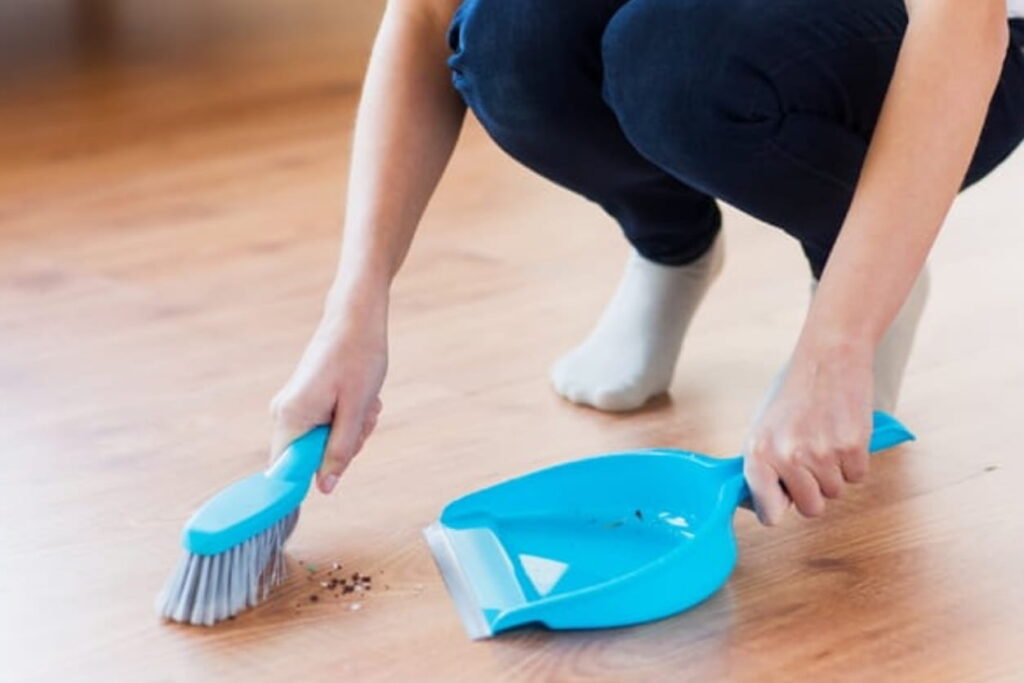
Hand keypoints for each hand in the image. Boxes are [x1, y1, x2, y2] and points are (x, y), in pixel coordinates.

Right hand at [269, 290, 386, 493]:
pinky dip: (350, 417)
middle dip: (345, 445)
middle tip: (363, 418)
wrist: (357, 318)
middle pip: (312, 457)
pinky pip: (329, 425)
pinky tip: (361, 397)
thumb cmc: (358, 358)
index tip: (337, 465)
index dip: (310, 478)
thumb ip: (339, 451)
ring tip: (365, 402)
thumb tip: (324, 487)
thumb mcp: (356, 410)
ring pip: (325, 441)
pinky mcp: (307, 400)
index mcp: (290, 417)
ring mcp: (295, 406)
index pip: (285, 471)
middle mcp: (285, 413)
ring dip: (352, 429)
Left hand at [743, 339, 874, 524]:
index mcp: (757, 453)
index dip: (778, 508)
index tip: (783, 500)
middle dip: (813, 491)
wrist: (828, 357)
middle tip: (811, 459)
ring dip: (834, 473)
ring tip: (825, 437)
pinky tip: (842, 433)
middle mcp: (786, 457)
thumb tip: (763, 505)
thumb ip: (763, 466)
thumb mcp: (764, 427)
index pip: (768, 512)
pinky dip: (854, 461)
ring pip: (835, 493)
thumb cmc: (793, 392)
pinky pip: (857, 477)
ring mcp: (820, 454)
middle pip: (810, 509)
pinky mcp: (852, 447)